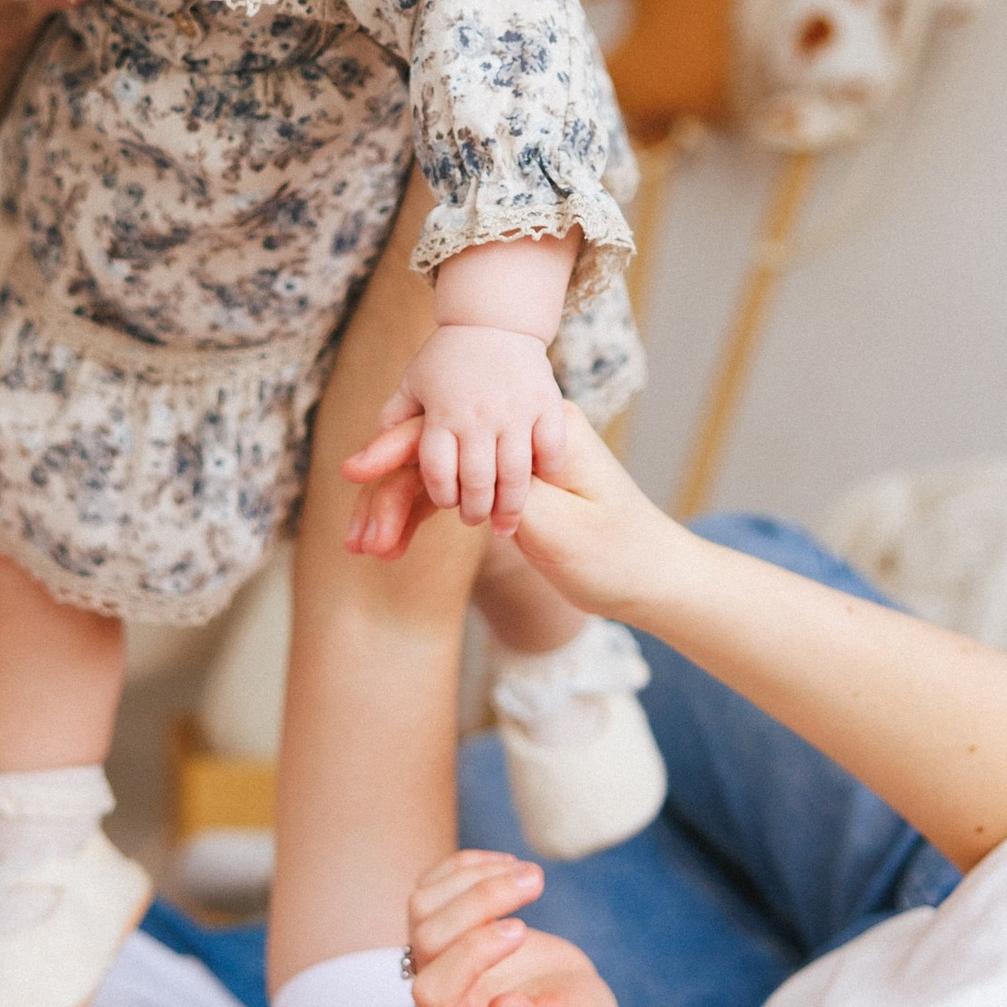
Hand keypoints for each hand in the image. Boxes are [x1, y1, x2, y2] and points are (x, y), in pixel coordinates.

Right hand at [346, 396, 677, 627]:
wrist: (652, 575)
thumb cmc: (617, 553)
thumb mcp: (562, 528)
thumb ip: (508, 494)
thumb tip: (454, 475)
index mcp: (540, 432)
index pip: (452, 431)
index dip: (396, 453)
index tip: (354, 473)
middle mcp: (519, 439)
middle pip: (434, 453)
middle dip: (387, 495)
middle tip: (357, 542)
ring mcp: (509, 462)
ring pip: (436, 476)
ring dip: (395, 511)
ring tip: (364, 550)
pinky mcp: (506, 488)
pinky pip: (451, 494)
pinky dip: (418, 518)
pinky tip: (388, 545)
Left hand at [348, 321, 565, 534]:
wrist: (494, 320)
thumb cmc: (447, 359)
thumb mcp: (413, 385)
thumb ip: (392, 425)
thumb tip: (354, 468)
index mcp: (441, 413)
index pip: (438, 473)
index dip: (443, 497)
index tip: (448, 502)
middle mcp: (477, 414)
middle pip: (478, 481)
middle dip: (475, 510)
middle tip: (475, 519)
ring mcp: (515, 410)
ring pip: (515, 475)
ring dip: (510, 507)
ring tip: (504, 523)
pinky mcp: (546, 404)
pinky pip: (550, 451)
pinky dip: (545, 472)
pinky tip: (538, 483)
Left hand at [405, 850, 624, 1006]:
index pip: (436, 992)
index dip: (470, 954)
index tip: (521, 929)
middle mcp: (434, 1001)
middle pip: (427, 939)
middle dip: (479, 901)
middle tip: (535, 880)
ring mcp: (434, 963)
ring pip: (423, 906)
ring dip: (473, 878)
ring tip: (528, 872)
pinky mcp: (445, 931)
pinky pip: (433, 888)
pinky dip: (465, 867)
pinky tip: (505, 864)